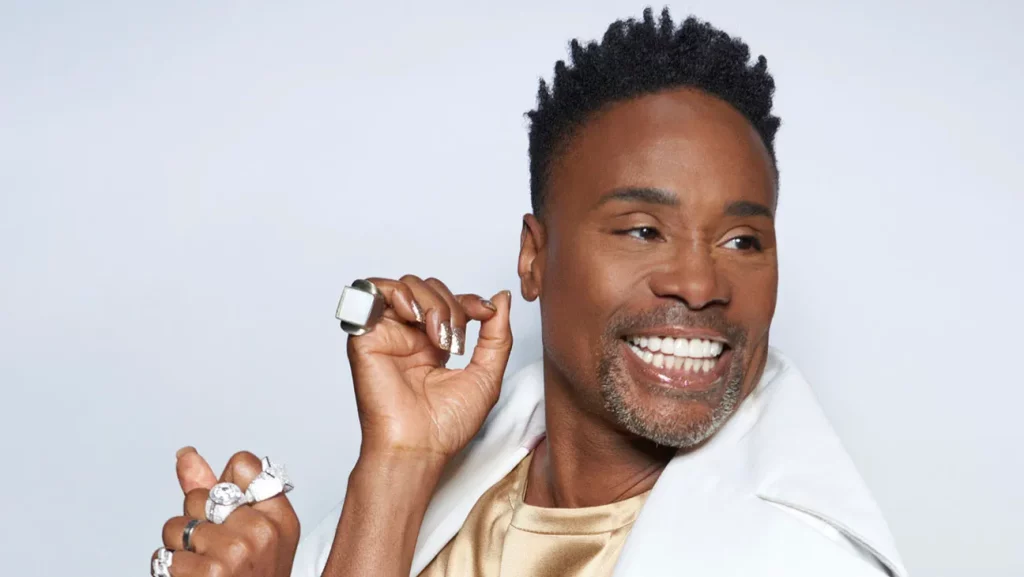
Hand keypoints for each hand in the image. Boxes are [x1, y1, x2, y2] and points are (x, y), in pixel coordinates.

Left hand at [153, 447, 299, 576]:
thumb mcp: (251, 531)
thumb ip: (217, 488)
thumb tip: (185, 454)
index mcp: (279, 516)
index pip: (243, 464)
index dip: (226, 487)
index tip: (233, 514)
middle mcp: (262, 531)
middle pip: (202, 494)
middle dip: (198, 520)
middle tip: (218, 549)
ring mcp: (235, 552)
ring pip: (177, 525)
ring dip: (180, 548)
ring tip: (204, 567)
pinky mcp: (208, 574)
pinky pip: (164, 555)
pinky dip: (170, 570)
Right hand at [347, 275, 512, 462]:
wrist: (420, 446)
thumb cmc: (447, 425)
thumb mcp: (487, 374)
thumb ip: (497, 335)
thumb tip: (502, 298)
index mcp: (431, 344)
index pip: (448, 301)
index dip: (469, 300)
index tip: (486, 313)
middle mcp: (407, 336)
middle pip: (429, 288)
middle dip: (451, 305)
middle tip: (454, 341)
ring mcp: (386, 333)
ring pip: (406, 285)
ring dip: (430, 301)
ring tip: (436, 334)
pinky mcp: (365, 335)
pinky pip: (373, 291)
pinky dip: (398, 293)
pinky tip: (414, 317)